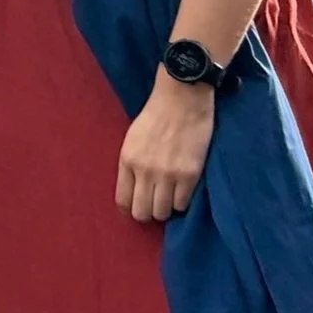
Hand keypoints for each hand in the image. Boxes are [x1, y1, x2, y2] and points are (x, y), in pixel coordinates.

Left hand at [116, 68, 216, 222]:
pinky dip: (182, 202)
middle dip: (148, 212)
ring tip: (170, 197)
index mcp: (127, 161)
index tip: (138, 206)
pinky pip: (182, 204)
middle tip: (156, 204)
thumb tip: (134, 189)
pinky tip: (183, 191)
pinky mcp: (190, 175)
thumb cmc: (156, 116)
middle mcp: (144, 171)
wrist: (182, 99)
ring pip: (163, 212)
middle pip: (142, 212)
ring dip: (166, 209)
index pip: (123, 201)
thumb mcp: (132, 139)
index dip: (131, 209)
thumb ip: (132, 164)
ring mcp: (167, 174)